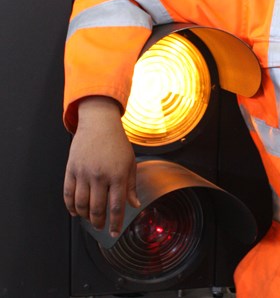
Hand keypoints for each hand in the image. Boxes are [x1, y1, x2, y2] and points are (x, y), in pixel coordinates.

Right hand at [63, 96, 139, 236]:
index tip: (115, 233)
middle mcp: (100, 176)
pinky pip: (68, 194)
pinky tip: (75, 211)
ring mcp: (84, 173)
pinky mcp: (71, 169)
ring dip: (85, 216)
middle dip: (99, 222)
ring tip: (90, 219)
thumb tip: (134, 204)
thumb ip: (131, 185)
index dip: (116, 222)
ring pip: (81, 204)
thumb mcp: (130, 162)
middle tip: (101, 227)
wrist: (99, 124)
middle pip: (97, 208)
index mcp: (118, 174)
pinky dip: (70, 206)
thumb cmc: (117, 142)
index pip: (117, 206)